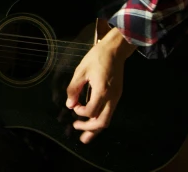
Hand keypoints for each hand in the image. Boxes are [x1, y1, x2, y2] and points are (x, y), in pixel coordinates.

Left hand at [65, 27, 136, 143]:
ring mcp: (116, 97)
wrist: (116, 50)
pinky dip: (100, 119)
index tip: (74, 106)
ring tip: (86, 137)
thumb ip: (74, 89)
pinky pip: (109, 112)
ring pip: (107, 119)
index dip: (80, 112)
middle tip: (76, 129)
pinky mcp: (117, 95)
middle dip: (89, 129)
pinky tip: (93, 121)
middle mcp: (111, 97)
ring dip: (95, 128)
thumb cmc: (97, 58)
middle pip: (102, 122)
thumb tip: (69, 105)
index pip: (90, 111)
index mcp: (102, 91)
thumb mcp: (81, 71)